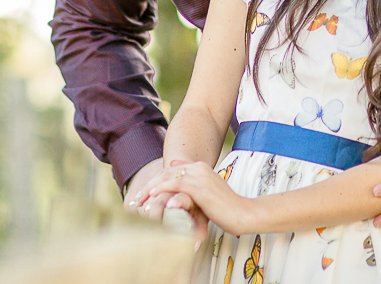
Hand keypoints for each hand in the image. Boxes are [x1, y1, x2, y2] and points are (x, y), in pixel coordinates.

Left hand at [139, 161, 254, 236]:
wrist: (243, 213)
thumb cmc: (227, 207)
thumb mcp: (208, 194)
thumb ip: (194, 188)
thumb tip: (178, 190)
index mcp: (201, 167)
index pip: (171, 171)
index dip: (156, 182)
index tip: (144, 195)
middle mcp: (199, 168)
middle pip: (166, 172)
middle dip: (149, 185)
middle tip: (136, 199)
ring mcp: (199, 176)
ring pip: (167, 177)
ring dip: (150, 189)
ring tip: (139, 201)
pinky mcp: (199, 187)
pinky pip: (174, 185)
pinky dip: (161, 190)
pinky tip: (152, 197)